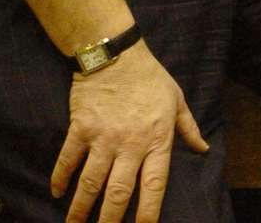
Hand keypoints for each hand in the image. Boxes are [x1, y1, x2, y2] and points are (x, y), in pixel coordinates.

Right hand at [50, 43, 208, 222]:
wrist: (115, 54)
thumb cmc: (150, 78)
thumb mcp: (177, 100)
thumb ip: (188, 128)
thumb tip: (203, 149)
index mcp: (157, 140)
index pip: (154, 185)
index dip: (149, 212)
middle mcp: (130, 144)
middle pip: (119, 192)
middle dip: (110, 220)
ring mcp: (103, 138)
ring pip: (91, 182)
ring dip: (81, 208)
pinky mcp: (80, 128)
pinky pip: (68, 159)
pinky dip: (60, 178)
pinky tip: (57, 193)